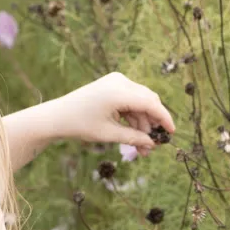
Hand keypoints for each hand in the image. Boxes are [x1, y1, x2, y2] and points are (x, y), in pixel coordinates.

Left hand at [50, 72, 174, 156]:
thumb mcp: (109, 134)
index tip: (172, 133)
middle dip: (152, 124)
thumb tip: (152, 144)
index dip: (164, 118)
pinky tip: (135, 134)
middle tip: (154, 144)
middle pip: (148, 101)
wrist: (57, 116)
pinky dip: (134, 117)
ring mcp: (116, 82)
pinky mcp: (113, 86)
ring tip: (142, 147)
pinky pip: (130, 101)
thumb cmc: (80, 125)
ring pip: (140, 103)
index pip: (151, 103)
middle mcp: (120, 82)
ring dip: (143, 124)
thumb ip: (133, 138)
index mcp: (119, 92)